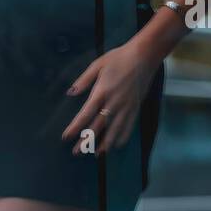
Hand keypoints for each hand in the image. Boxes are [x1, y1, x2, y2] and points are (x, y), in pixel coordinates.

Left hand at [61, 36, 160, 154]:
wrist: (144, 56)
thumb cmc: (119, 58)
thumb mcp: (98, 65)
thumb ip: (84, 80)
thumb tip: (70, 93)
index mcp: (101, 91)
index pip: (85, 115)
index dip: (74, 128)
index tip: (66, 137)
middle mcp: (113, 102)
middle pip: (97, 126)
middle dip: (86, 141)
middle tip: (76, 152)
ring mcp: (126, 106)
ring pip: (114, 130)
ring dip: (104, 143)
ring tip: (96, 154)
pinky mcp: (136, 106)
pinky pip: (129, 126)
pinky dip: (122, 136)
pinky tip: (117, 144)